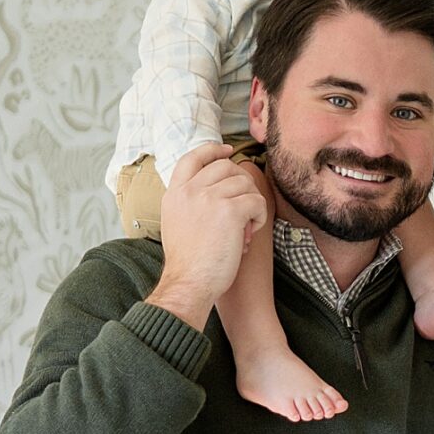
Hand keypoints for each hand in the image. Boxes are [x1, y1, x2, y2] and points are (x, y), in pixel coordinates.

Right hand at [148, 143, 265, 327]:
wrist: (189, 283)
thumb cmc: (188, 264)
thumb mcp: (177, 223)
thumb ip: (190, 202)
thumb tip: (220, 189)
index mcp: (174, 193)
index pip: (193, 157)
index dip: (212, 150)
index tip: (227, 151)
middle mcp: (189, 191)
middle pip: (225, 166)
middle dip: (241, 183)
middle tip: (243, 208)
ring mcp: (208, 197)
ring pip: (244, 183)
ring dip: (251, 202)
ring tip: (246, 225)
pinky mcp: (229, 210)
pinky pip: (256, 200)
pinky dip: (260, 215)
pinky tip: (251, 231)